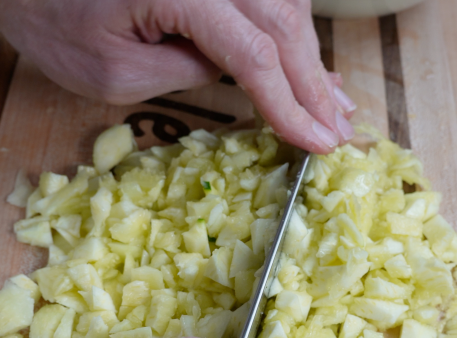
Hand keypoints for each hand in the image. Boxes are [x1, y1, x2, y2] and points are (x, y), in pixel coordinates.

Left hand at [0, 0, 355, 152]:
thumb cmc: (52, 20)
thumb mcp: (113, 72)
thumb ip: (188, 71)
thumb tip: (240, 71)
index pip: (256, 54)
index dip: (290, 104)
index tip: (318, 143)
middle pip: (283, 24)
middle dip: (314, 86)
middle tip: (341, 130)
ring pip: (285, 8)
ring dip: (312, 62)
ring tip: (335, 106)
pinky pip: (267, 1)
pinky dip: (292, 39)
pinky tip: (308, 66)